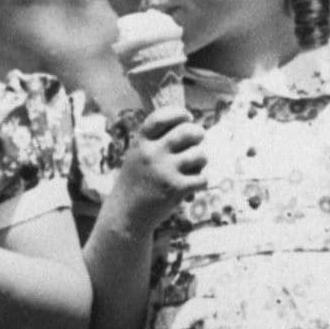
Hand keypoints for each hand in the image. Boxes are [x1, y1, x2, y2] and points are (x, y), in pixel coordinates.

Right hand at [116, 104, 207, 224]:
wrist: (127, 215)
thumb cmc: (137, 182)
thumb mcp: (138, 156)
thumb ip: (156, 141)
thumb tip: (189, 125)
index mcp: (141, 143)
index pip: (161, 117)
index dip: (179, 113)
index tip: (188, 116)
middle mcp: (152, 154)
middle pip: (187, 132)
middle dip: (198, 133)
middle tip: (198, 139)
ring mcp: (165, 171)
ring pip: (199, 155)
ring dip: (201, 161)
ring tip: (193, 167)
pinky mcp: (176, 189)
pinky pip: (202, 178)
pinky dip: (200, 182)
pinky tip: (191, 185)